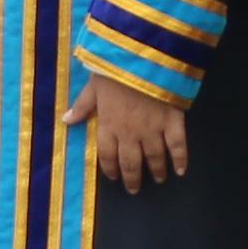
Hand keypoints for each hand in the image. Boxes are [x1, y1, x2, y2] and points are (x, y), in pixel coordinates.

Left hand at [68, 73, 191, 194]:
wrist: (143, 59)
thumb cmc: (115, 70)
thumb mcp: (94, 86)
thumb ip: (83, 106)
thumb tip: (66, 120)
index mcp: (109, 125)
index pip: (107, 155)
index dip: (110, 168)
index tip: (114, 177)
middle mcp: (130, 133)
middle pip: (130, 163)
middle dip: (132, 178)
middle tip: (135, 188)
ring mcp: (153, 130)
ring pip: (154, 158)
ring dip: (156, 171)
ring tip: (158, 179)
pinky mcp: (172, 122)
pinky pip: (178, 146)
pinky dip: (181, 159)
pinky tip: (181, 170)